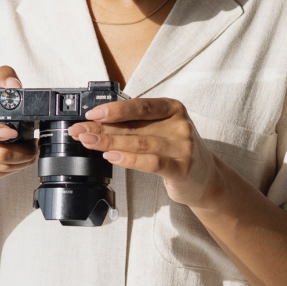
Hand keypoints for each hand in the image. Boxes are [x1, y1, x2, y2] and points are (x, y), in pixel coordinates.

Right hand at [0, 66, 38, 188]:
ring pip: (3, 167)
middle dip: (22, 151)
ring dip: (23, 160)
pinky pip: (2, 176)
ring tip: (30, 151)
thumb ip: (2, 78)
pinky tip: (19, 160)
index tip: (13, 130)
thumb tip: (13, 83)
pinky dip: (16, 169)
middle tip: (33, 144)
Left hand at [68, 98, 222, 207]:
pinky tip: (111, 157)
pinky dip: (129, 159)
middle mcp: (179, 124)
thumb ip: (134, 125)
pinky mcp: (183, 168)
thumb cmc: (175, 150)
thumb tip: (94, 123)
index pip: (138, 106)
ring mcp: (183, 146)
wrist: (206, 179)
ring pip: (139, 142)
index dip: (113, 109)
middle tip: (79, 131)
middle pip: (134, 125)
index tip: (91, 114)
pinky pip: (152, 162)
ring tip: (88, 142)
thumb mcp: (159, 130)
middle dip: (101, 128)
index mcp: (171, 108)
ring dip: (109, 142)